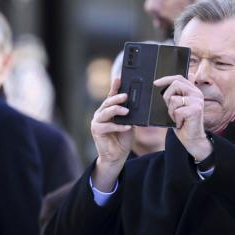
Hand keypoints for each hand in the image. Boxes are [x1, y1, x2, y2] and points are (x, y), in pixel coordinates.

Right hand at [89, 77, 133, 192]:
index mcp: (109, 109)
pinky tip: (127, 127)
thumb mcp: (130, 123)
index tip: (119, 79)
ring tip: (127, 111)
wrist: (117, 155)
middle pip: (108, 102)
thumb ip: (131, 114)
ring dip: (116, 110)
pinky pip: (107, 126)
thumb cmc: (123, 138)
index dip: (115, 87)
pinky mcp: (96, 130)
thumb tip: (138, 105)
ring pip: (106, 112)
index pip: (112, 96)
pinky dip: (118, 126)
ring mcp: (97, 121)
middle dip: (117, 98)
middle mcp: (101, 113)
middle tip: (126, 96)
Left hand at [156, 75, 210, 162]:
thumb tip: (170, 82)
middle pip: (175, 84)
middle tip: (171, 109)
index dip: (166, 79)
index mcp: (193, 90)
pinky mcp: (196, 110)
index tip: (155, 83)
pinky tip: (181, 123)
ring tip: (178, 118)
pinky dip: (176, 119)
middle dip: (167, 97)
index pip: (178, 78)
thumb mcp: (178, 106)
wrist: (192, 139)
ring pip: (174, 99)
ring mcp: (197, 101)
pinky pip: (177, 111)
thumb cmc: (184, 122)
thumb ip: (176, 94)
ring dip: (172, 111)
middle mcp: (197, 94)